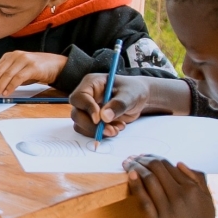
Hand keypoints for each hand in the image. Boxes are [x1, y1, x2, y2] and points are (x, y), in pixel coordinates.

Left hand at [0, 51, 66, 100]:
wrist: (56, 64)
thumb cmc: (36, 69)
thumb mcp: (19, 72)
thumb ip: (8, 78)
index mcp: (8, 57)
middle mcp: (14, 56)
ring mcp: (23, 60)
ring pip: (6, 75)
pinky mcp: (32, 66)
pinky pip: (18, 77)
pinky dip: (11, 86)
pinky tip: (6, 93)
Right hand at [70, 75, 190, 137]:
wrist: (140, 98)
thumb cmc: (134, 90)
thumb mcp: (130, 95)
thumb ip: (118, 105)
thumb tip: (104, 117)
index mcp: (91, 84)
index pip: (79, 97)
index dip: (87, 109)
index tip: (99, 119)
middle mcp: (86, 96)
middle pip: (77, 114)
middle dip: (92, 125)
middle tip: (110, 130)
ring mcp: (88, 109)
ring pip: (81, 124)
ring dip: (97, 131)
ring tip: (116, 129)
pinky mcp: (92, 119)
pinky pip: (89, 130)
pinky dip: (101, 133)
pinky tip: (116, 128)